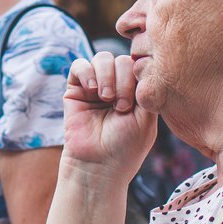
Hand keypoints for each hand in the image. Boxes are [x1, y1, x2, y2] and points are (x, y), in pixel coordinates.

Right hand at [62, 53, 157, 181]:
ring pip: (102, 58)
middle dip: (123, 79)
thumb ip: (146, 88)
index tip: (137, 102)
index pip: (140, 65)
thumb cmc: (126, 147)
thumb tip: (138, 63)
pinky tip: (92, 91)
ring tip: (106, 98)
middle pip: (122, 59)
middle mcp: (116, 87)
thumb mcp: (147, 117)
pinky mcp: (75, 90)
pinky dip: (87, 73)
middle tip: (121, 105)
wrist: (99, 165)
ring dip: (107, 76)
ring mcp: (95, 87)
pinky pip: (79, 65)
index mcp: (136, 92)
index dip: (139, 76)